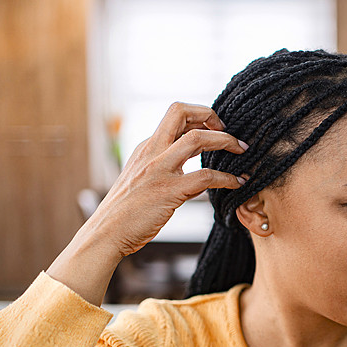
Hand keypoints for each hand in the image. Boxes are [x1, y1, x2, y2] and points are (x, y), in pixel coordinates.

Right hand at [47, 103, 245, 304]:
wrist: (105, 235)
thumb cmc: (124, 214)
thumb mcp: (139, 180)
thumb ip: (160, 168)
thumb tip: (186, 168)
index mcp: (145, 148)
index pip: (174, 117)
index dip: (198, 116)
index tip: (215, 128)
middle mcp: (151, 152)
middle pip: (180, 111)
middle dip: (210, 115)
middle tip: (230, 131)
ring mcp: (159, 170)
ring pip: (197, 138)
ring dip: (225, 140)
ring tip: (242, 150)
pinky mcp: (168, 191)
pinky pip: (206, 176)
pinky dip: (227, 178)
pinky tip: (238, 184)